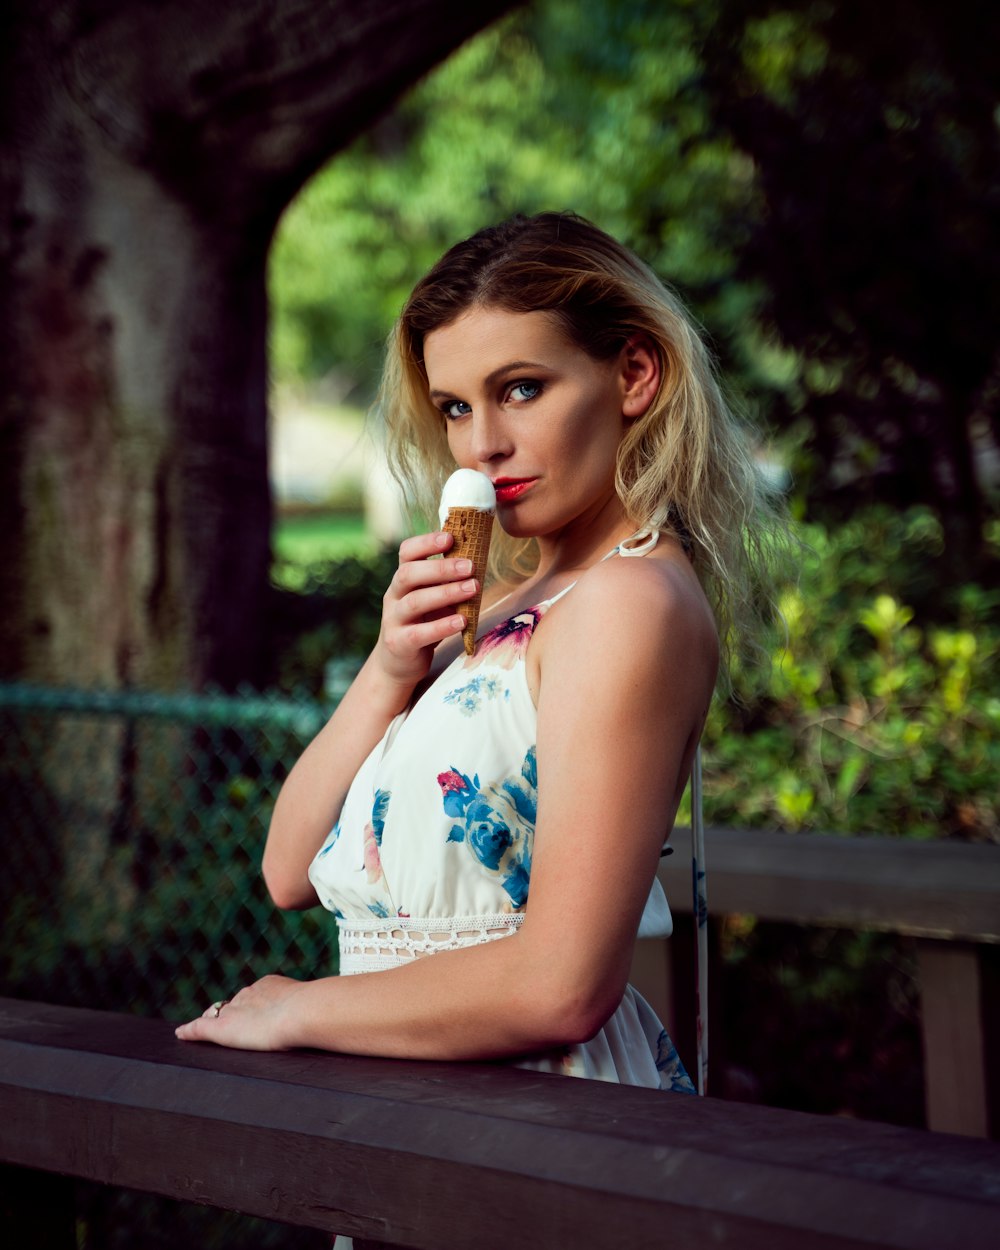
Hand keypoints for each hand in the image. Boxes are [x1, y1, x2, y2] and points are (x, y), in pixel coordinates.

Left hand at [174, 975, 305, 1050]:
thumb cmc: (315, 1011)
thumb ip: (310, 1008)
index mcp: (269, 986)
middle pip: (233, 1004)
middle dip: (230, 1013)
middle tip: (227, 1024)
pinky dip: (189, 1031)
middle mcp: (248, 994)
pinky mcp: (222, 1029)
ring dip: (209, 1021)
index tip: (252, 1014)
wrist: (303, 1012)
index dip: (250, 1006)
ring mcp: (234, 1010)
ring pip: (216, 1015)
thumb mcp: (312, 1006)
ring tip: (200, 1029)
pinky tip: (181, 1035)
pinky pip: (199, 1028)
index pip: (253, 996)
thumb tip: (328, 1011)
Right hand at [375, 530, 475, 688]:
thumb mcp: (432, 598)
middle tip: (470, 566)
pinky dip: (441, 626)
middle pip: (409, 574)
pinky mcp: (398, 643)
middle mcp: (394, 595)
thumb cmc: (423, 622)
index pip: (406, 552)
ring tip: (473, 589)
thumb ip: (446, 582)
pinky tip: (462, 621)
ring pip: (415, 602)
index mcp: (403, 579)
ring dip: (446, 593)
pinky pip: (419, 633)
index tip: (450, 537)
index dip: (426, 542)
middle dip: (441, 568)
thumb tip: (477, 558)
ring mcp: (393, 619)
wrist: (399, 662)